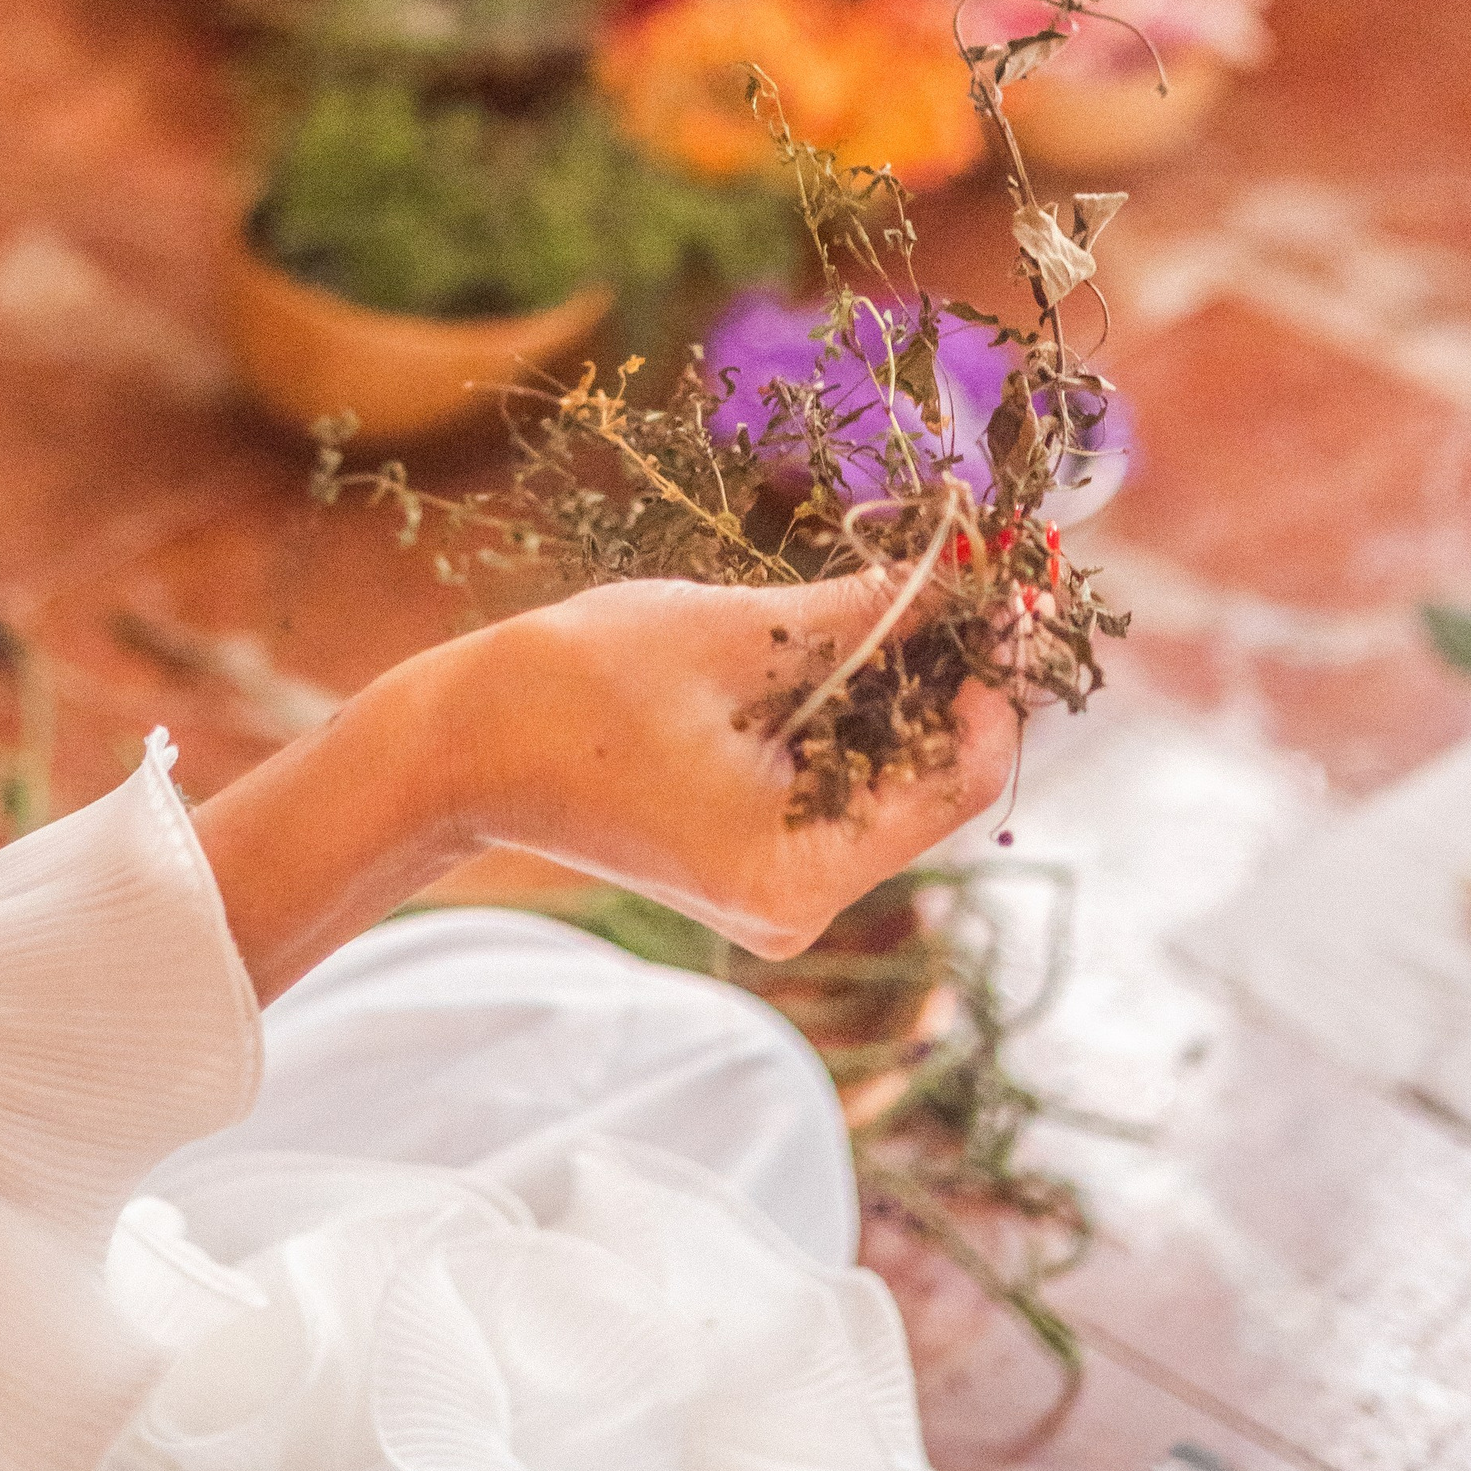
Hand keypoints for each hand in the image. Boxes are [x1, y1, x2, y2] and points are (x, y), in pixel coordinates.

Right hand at [191, 566, 1014, 1002]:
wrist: (459, 744)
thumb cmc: (578, 685)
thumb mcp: (738, 633)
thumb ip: (870, 614)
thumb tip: (977, 571)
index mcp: (802, 869)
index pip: (961, 781)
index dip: (998, 678)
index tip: (1011, 586)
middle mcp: (802, 902)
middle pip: (931, 782)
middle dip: (954, 673)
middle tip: (969, 568)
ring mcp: (777, 889)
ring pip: (888, 778)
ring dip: (905, 686)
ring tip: (905, 591)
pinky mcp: (751, 861)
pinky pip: (839, 785)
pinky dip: (853, 714)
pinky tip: (844, 641)